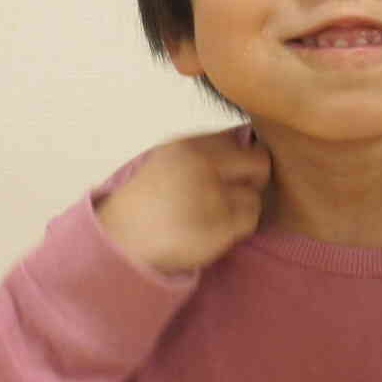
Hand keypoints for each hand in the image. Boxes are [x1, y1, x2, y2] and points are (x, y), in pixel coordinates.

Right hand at [94, 130, 270, 275]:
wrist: (122, 241)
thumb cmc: (147, 202)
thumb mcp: (168, 160)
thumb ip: (203, 150)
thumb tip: (248, 145)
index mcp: (187, 145)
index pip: (239, 139)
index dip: (240, 156)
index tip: (230, 171)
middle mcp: (201, 164)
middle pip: (259, 162)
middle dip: (253, 178)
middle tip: (235, 193)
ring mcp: (212, 195)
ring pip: (255, 195)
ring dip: (243, 207)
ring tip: (214, 216)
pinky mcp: (219, 225)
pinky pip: (249, 221)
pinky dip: (237, 228)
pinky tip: (214, 231)